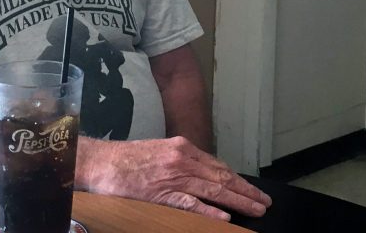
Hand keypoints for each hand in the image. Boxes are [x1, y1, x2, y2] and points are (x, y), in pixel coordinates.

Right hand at [78, 136, 271, 220]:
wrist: (101, 162)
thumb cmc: (127, 159)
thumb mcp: (160, 151)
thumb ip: (180, 160)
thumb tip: (201, 174)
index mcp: (182, 148)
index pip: (217, 166)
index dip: (237, 179)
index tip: (251, 189)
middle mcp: (182, 160)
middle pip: (221, 177)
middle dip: (245, 190)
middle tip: (264, 202)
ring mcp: (174, 177)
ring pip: (214, 190)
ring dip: (238, 200)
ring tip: (256, 210)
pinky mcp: (163, 193)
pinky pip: (191, 204)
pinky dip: (209, 210)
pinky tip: (225, 217)